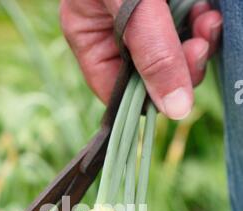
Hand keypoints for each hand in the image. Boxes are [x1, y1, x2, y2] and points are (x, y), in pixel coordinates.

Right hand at [60, 0, 222, 119]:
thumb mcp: (129, 1)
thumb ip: (151, 52)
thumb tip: (175, 108)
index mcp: (91, 36)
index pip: (116, 88)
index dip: (145, 97)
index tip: (174, 91)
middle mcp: (117, 34)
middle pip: (150, 76)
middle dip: (179, 66)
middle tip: (199, 46)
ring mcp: (146, 21)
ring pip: (174, 56)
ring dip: (197, 45)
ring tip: (208, 22)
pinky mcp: (171, 8)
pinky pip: (189, 31)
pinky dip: (203, 26)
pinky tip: (209, 13)